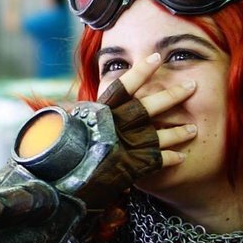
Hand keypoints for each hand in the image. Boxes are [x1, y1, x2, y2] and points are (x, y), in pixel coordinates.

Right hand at [65, 53, 196, 209]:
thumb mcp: (55, 128)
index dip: (140, 71)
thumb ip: (66, 115)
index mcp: (97, 113)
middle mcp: (113, 126)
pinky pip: (157, 161)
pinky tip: (181, 157)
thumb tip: (49, 103)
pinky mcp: (130, 168)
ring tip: (193, 129)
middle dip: (172, 95)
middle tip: (191, 87)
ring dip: (178, 132)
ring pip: (158, 135)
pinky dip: (171, 158)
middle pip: (148, 107)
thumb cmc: (53, 155)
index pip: (122, 86)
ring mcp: (124, 147)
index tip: (157, 57)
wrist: (57, 185)